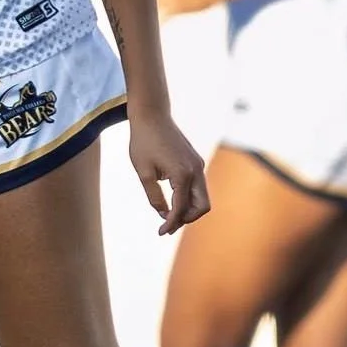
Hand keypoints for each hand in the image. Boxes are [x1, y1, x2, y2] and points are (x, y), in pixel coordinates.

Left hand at [128, 110, 209, 234]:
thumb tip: (164, 214)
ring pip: (202, 197)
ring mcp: (198, 164)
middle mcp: (196, 170)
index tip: (161, 232)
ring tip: (170, 217)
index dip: (171, 223)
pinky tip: (173, 201)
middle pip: (202, 206)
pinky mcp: (195, 161)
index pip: (181, 208)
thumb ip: (154, 196)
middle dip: (187, 219)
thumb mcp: (143, 172)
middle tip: (168, 226)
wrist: (151, 115)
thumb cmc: (143, 141)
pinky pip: (198, 186)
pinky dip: (189, 198)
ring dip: (189, 209)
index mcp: (183, 174)